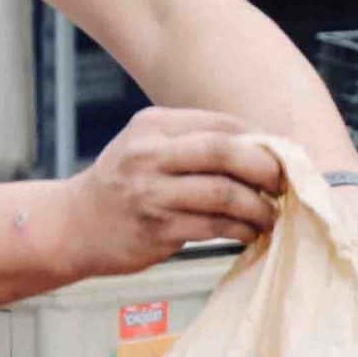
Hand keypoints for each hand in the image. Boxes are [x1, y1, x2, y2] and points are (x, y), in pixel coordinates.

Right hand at [63, 107, 282, 274]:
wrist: (73, 226)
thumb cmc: (123, 185)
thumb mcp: (147, 147)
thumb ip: (194, 143)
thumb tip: (261, 149)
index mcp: (153, 126)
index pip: (220, 124)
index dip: (259, 140)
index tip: (281, 156)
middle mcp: (149, 154)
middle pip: (223, 151)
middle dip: (265, 167)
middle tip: (284, 183)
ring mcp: (151, 193)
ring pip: (223, 193)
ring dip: (258, 206)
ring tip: (271, 214)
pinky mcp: (157, 229)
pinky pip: (214, 227)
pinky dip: (241, 229)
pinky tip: (250, 232)